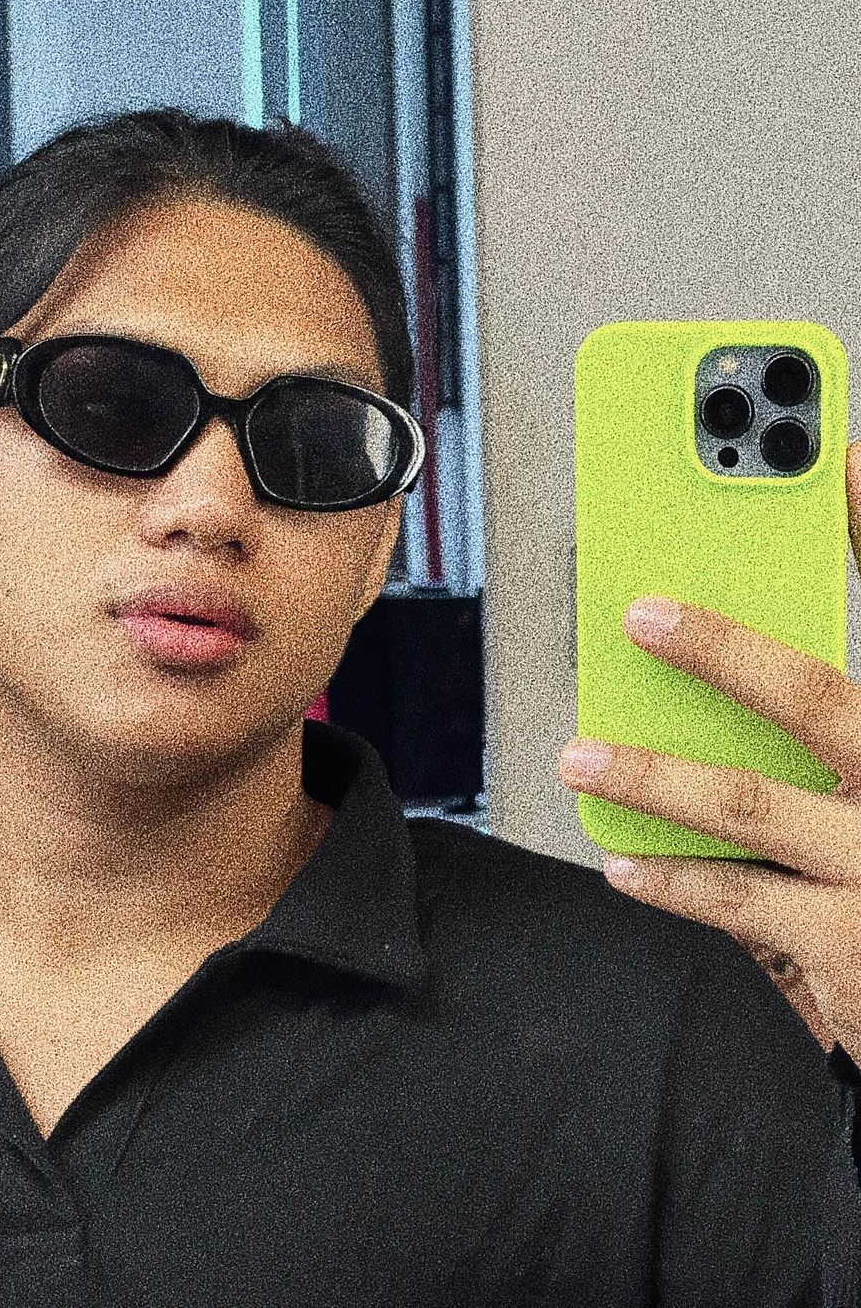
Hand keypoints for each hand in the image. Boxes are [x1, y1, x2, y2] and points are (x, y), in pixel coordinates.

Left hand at [556, 441, 860, 1062]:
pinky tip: (623, 863)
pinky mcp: (855, 953)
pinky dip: (674, 879)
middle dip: (726, 647)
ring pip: (755, 802)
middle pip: (821, 697)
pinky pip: (740, 904)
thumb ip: (833, 728)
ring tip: (582, 753)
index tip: (837, 461)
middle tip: (641, 611)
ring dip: (654, 773)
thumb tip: (737, 681)